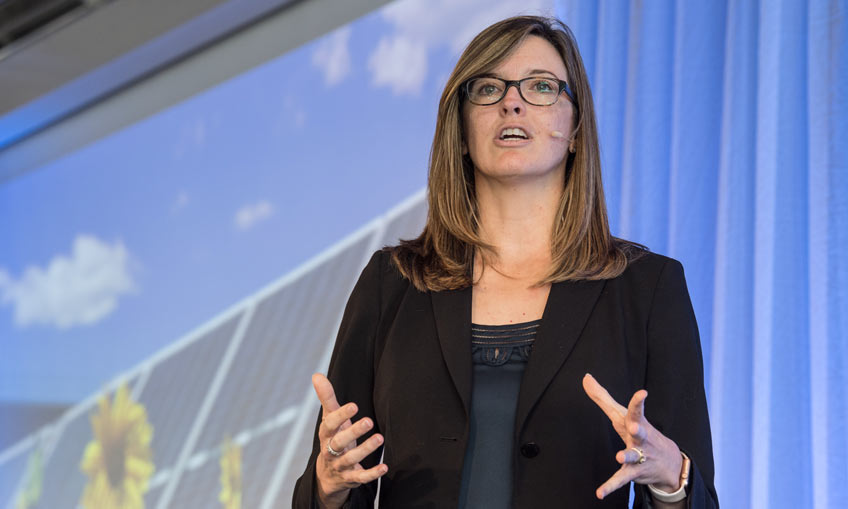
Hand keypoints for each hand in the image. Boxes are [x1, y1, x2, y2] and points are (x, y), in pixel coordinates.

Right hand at [312, 373, 387, 507]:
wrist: (327, 475)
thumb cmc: (332, 438)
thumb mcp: (329, 419)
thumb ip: (326, 398)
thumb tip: (316, 375)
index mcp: (326, 434)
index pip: (330, 424)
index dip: (340, 415)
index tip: (354, 405)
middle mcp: (330, 450)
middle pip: (338, 442)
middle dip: (353, 432)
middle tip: (368, 421)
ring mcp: (340, 465)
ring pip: (351, 459)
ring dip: (365, 449)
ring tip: (380, 438)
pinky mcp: (351, 478)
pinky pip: (361, 477)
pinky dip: (372, 473)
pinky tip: (385, 467)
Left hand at [582, 373, 683, 499]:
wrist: (669, 461)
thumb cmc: (639, 431)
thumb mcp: (621, 414)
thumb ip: (602, 396)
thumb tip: (586, 377)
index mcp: (635, 422)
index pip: (637, 410)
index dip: (638, 402)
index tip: (643, 393)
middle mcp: (640, 438)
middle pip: (639, 431)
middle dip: (637, 428)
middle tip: (634, 426)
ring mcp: (638, 455)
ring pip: (632, 455)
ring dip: (626, 456)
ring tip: (619, 457)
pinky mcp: (633, 472)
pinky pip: (621, 479)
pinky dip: (610, 486)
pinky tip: (599, 492)